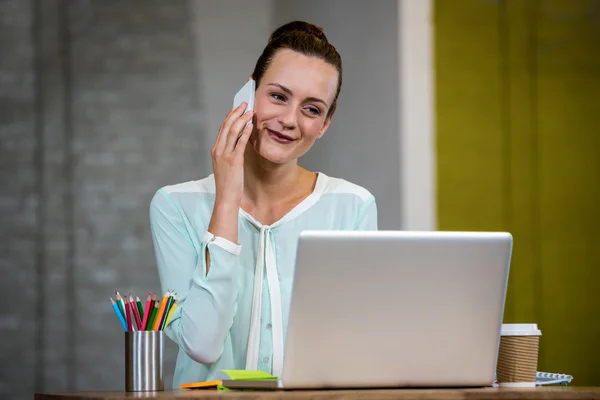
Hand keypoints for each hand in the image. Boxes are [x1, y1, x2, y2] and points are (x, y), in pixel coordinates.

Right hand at [207, 102, 252, 246]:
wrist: (226, 198)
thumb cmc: (228, 183)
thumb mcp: (226, 165)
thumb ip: (230, 153)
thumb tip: (240, 141)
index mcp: (215, 150)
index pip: (222, 129)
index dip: (230, 116)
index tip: (237, 108)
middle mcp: (218, 150)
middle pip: (226, 126)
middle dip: (236, 113)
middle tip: (245, 104)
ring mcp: (224, 155)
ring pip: (232, 132)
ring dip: (241, 119)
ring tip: (249, 111)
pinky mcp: (233, 161)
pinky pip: (240, 143)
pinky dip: (245, 132)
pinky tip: (251, 125)